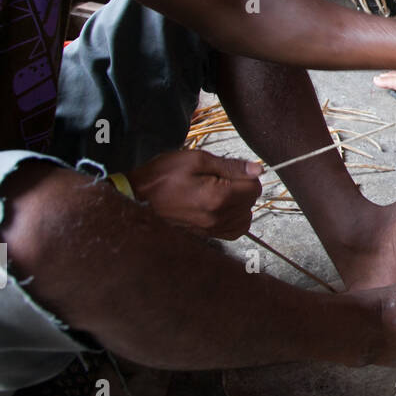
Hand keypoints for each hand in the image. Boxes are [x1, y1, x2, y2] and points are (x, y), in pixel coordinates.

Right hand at [127, 149, 261, 239]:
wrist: (137, 197)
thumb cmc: (162, 176)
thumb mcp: (196, 160)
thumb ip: (231, 166)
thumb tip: (258, 170)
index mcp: (218, 196)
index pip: (254, 187)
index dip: (247, 175)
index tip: (232, 170)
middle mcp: (217, 217)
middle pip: (251, 202)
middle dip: (243, 188)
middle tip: (221, 178)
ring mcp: (211, 230)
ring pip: (246, 218)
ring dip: (240, 204)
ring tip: (221, 191)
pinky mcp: (206, 236)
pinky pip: (233, 231)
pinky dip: (234, 219)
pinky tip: (221, 207)